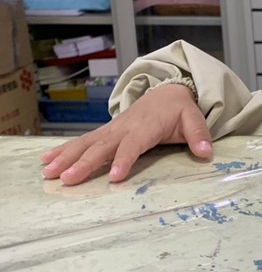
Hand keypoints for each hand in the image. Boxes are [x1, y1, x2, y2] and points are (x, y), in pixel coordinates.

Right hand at [40, 84, 212, 185]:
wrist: (167, 91)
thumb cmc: (179, 110)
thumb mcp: (194, 119)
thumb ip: (199, 134)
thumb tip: (206, 151)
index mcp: (146, 127)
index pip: (133, 145)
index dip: (124, 160)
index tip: (115, 177)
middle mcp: (124, 128)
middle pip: (102, 146)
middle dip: (84, 163)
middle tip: (67, 179)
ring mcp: (111, 129)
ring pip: (86, 143)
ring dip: (66, 157)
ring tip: (48, 173)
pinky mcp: (104, 132)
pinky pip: (82, 141)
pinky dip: (62, 150)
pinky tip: (45, 162)